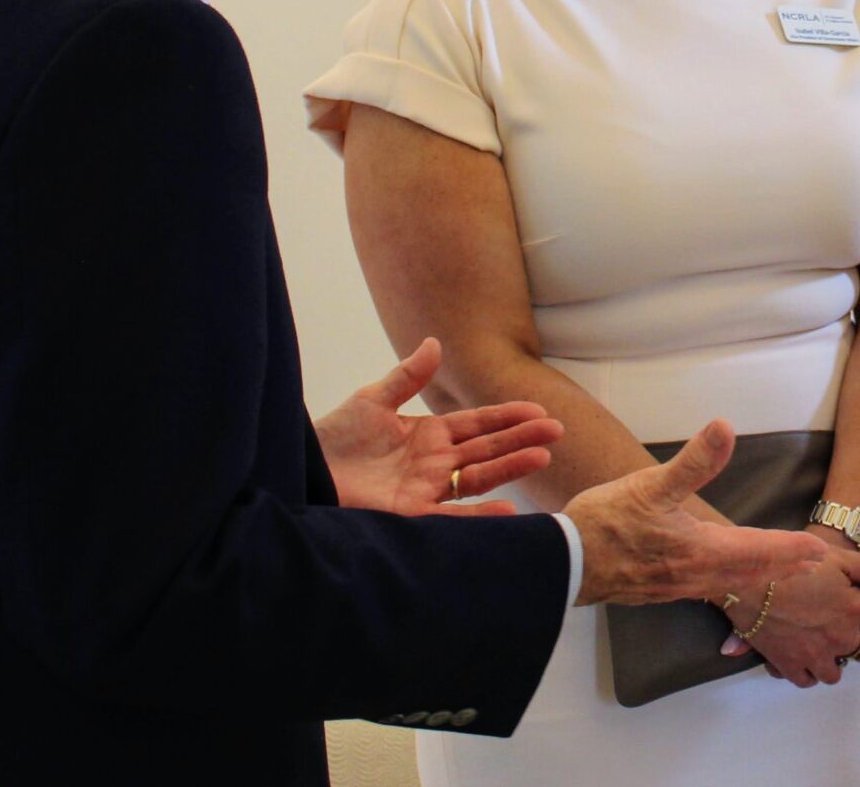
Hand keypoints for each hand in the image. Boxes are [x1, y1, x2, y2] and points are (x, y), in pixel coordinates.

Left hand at [314, 337, 561, 517]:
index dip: (507, 417)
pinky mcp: (410, 515)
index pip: (477, 424)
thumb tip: (435, 343)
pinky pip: (452, 516)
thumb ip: (407, 376)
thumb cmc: (333, 439)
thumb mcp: (372, 400)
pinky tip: (508, 507)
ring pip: (477, 477)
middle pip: (486, 449)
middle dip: (521, 440)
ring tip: (542, 456)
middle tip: (556, 431)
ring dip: (510, 468)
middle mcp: (434, 463)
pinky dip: (480, 514)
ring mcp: (425, 490)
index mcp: (429, 435)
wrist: (302, 471)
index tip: (539, 411)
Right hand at [564, 420, 828, 606]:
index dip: (789, 549)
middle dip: (782, 566)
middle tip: (814, 563)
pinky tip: (722, 577)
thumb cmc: (605, 522)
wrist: (563, 563)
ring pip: (728, 582)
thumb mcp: (651, 484)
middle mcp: (693, 574)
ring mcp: (675, 586)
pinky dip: (728, 582)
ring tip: (780, 570)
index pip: (757, 550)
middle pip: (749, 572)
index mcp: (700, 550)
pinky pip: (706, 587)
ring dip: (758, 576)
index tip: (818, 551)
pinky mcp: (656, 589)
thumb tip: (725, 428)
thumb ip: (693, 461)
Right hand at [719, 533, 859, 687]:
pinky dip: (806, 671)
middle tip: (846, 628)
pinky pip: (806, 680)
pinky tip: (802, 656)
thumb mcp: (835, 556)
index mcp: (852, 608)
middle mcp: (838, 637)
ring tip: (823, 645)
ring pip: (835, 673)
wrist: (748, 576)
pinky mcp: (788, 664)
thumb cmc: (792, 561)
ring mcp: (814, 655)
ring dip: (833, 660)